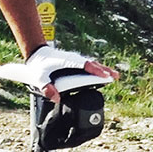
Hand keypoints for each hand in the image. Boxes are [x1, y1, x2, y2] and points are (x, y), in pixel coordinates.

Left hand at [0, 46, 119, 98]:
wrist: (36, 52)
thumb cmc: (38, 64)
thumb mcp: (39, 77)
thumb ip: (46, 88)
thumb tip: (57, 98)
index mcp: (67, 61)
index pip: (84, 65)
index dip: (95, 70)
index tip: (104, 75)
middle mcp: (73, 59)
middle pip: (92, 64)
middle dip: (104, 70)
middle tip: (115, 77)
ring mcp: (75, 60)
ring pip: (92, 64)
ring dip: (103, 69)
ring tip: (114, 76)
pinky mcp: (75, 62)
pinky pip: (89, 66)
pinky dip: (97, 69)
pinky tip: (103, 75)